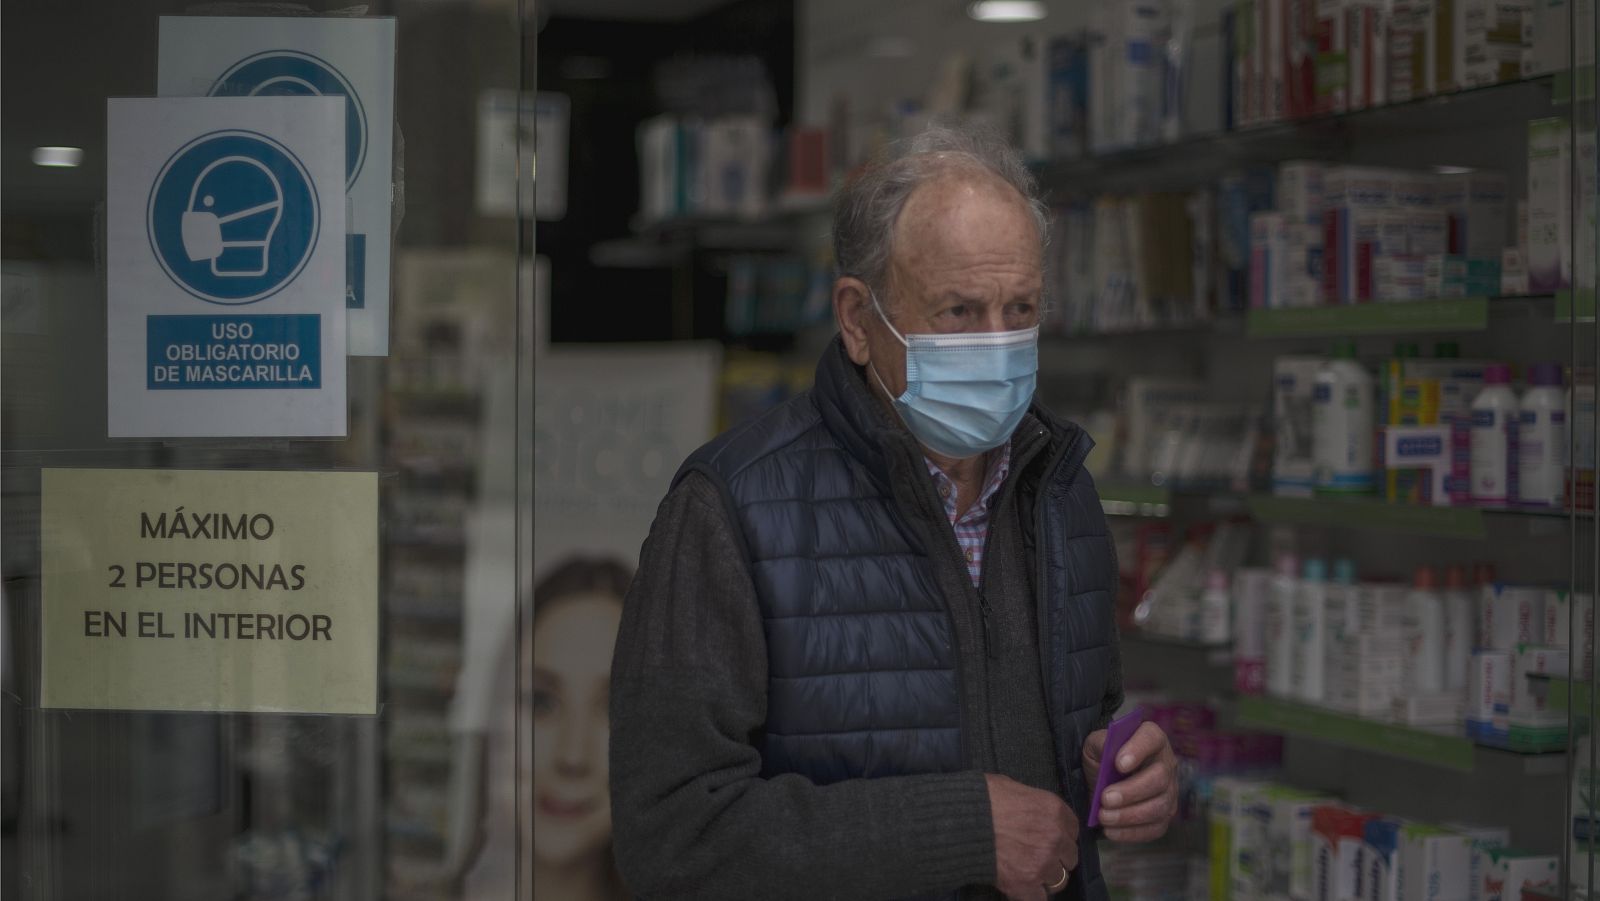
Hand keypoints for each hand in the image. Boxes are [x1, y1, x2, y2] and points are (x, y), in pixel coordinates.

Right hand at [986, 774, 1078, 899]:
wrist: (961, 822)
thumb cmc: (983, 798)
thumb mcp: (1013, 788)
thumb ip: (1032, 804)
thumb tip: (1029, 811)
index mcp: (1054, 810)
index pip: (1073, 830)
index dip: (1061, 836)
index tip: (1051, 839)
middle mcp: (1056, 837)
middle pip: (1070, 857)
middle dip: (1056, 858)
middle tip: (1038, 857)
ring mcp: (1043, 863)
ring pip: (1058, 879)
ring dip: (1045, 877)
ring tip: (1028, 873)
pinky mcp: (1027, 884)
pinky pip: (1040, 898)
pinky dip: (1031, 894)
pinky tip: (1021, 886)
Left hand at [1082, 722, 1177, 842]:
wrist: (1102, 781)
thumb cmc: (1102, 758)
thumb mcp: (1096, 745)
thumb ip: (1101, 743)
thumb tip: (1108, 750)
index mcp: (1151, 739)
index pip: (1152, 738)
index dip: (1138, 750)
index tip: (1119, 764)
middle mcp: (1166, 764)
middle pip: (1160, 778)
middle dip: (1131, 791)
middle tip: (1105, 798)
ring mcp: (1169, 792)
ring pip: (1159, 807)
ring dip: (1129, 815)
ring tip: (1104, 817)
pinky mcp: (1164, 816)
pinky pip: (1155, 828)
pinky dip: (1132, 833)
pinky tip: (1111, 831)